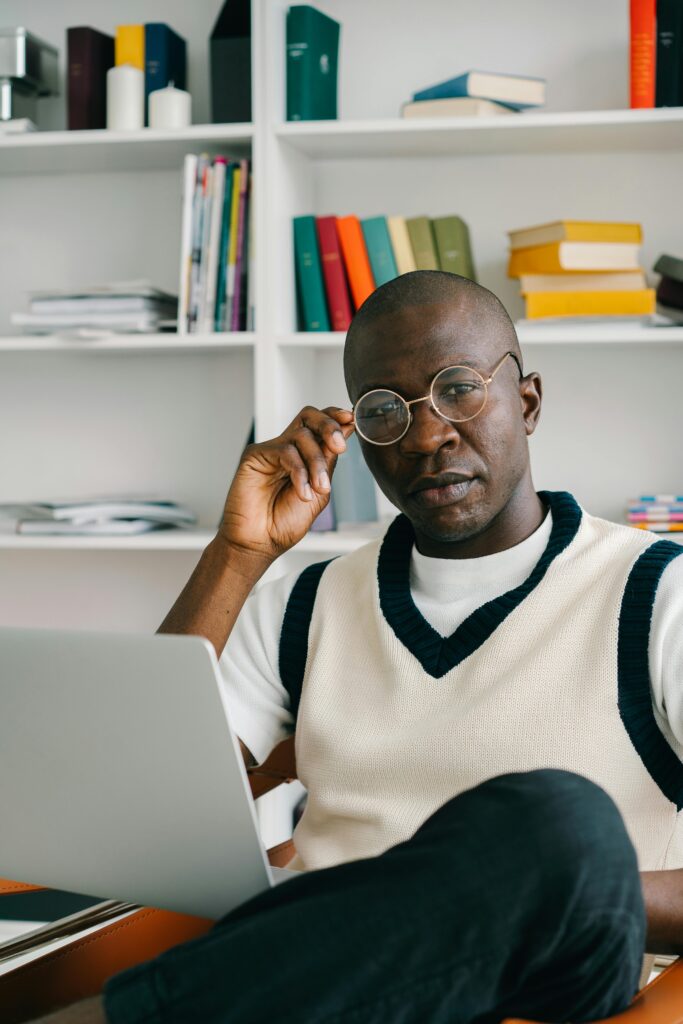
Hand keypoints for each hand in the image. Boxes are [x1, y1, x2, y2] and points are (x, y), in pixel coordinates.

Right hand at [219, 406, 354, 560]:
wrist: (260, 542)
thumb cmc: (285, 523)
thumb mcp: (319, 491)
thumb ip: (329, 462)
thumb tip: (346, 430)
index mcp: (304, 456)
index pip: (319, 425)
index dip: (335, 417)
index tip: (351, 420)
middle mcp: (288, 448)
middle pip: (309, 416)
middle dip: (329, 426)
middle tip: (340, 446)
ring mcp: (271, 450)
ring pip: (301, 436)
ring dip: (316, 463)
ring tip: (319, 489)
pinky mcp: (255, 455)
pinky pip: (285, 451)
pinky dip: (299, 472)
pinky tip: (302, 493)